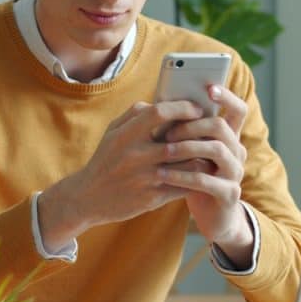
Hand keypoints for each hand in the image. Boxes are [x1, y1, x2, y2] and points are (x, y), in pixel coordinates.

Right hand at [38, 100, 204, 250]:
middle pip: (179, 142)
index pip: (159, 113)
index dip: (182, 107)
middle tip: (212, 130)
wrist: (88, 197)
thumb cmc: (105, 159)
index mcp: (125, 135)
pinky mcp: (152, 199)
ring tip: (211, 151)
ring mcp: (144, 179)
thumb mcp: (112, 132)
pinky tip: (203, 172)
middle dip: (200, 135)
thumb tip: (161, 102)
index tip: (197, 108)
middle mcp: (135, 156)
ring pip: (187, 166)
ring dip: (203, 157)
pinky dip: (196, 178)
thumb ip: (135, 114)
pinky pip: (183, 187)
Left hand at [160, 85, 253, 262]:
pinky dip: (182, 175)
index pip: (237, 109)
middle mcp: (238, 152)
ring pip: (217, 150)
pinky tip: (163, 174)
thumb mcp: (191, 153)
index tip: (209, 87)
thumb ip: (185, 132)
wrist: (214, 218)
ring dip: (187, 147)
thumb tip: (161, 105)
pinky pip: (206, 180)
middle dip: (192, 125)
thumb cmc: (196, 178)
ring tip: (164, 150)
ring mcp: (236, 173)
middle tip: (167, 130)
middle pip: (222, 126)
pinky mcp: (229, 194)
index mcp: (230, 138)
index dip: (226, 96)